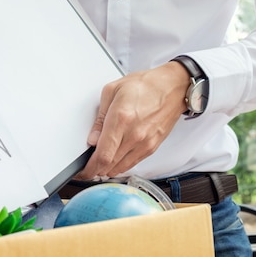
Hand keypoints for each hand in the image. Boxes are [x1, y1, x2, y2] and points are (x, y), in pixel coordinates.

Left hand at [76, 61, 189, 179]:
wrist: (173, 87)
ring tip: (98, 165)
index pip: (102, 155)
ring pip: (120, 168)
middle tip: (86, 168)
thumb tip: (93, 139)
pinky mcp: (152, 147)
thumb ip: (100, 118)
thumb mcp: (112, 91)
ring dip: (106, 170)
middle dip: (94, 170)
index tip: (82, 171)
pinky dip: (120, 166)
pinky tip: (113, 161)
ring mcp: (144, 143)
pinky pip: (132, 164)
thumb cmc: (146, 85)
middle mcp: (134, 134)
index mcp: (121, 118)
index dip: (89, 168)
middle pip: (109, 165)